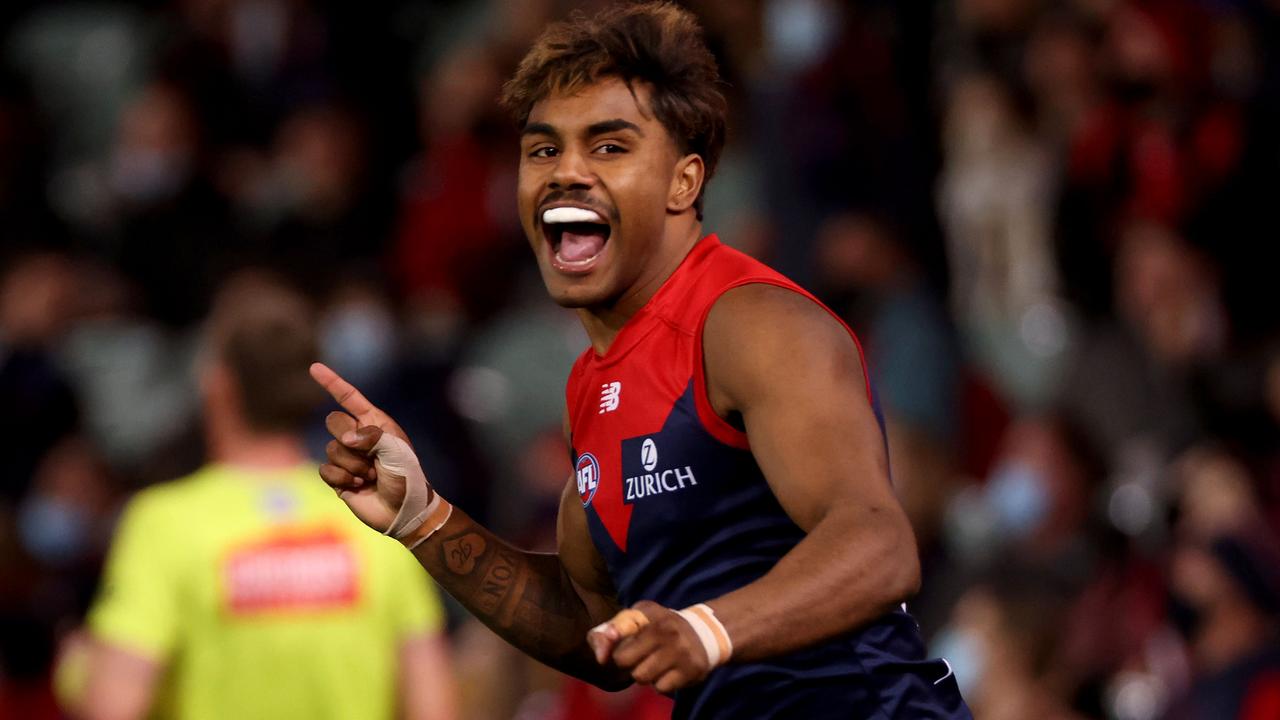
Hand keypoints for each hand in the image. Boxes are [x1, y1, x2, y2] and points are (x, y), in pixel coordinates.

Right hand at [311, 362, 415, 532]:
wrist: (404, 511)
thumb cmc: (406, 477)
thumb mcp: (396, 450)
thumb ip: (371, 436)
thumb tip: (345, 439)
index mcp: (375, 422)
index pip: (349, 398)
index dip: (332, 382)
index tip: (314, 367)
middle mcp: (359, 436)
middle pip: (333, 421)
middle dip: (348, 438)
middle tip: (370, 457)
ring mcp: (347, 456)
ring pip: (330, 449)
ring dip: (352, 466)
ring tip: (371, 476)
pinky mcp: (338, 477)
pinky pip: (325, 469)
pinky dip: (342, 479)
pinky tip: (359, 487)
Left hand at [588, 600, 712, 693]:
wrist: (706, 631)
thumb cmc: (662, 625)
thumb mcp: (639, 617)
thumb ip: (613, 629)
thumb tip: (600, 656)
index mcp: (650, 615)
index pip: (620, 628)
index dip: (606, 642)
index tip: (603, 654)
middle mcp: (667, 632)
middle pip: (625, 661)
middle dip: (627, 662)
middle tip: (638, 657)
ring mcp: (680, 652)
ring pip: (642, 677)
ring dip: (644, 674)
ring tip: (655, 663)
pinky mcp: (691, 670)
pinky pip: (661, 688)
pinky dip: (660, 684)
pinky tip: (668, 671)